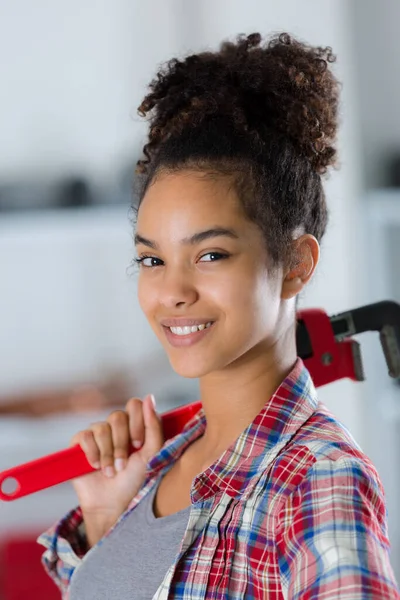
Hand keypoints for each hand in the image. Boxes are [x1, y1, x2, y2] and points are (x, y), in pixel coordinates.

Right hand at [70, 393, 162, 545]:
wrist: (113, 503)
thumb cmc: (135, 479)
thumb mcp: (151, 453)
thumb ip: (154, 425)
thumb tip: (150, 397)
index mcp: (133, 424)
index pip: (134, 405)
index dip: (137, 423)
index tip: (138, 445)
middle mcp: (114, 426)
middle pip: (117, 416)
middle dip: (121, 444)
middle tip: (123, 464)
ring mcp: (96, 433)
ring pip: (101, 428)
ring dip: (108, 454)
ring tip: (110, 471)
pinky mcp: (79, 443)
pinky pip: (85, 436)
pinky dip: (92, 453)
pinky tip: (95, 466)